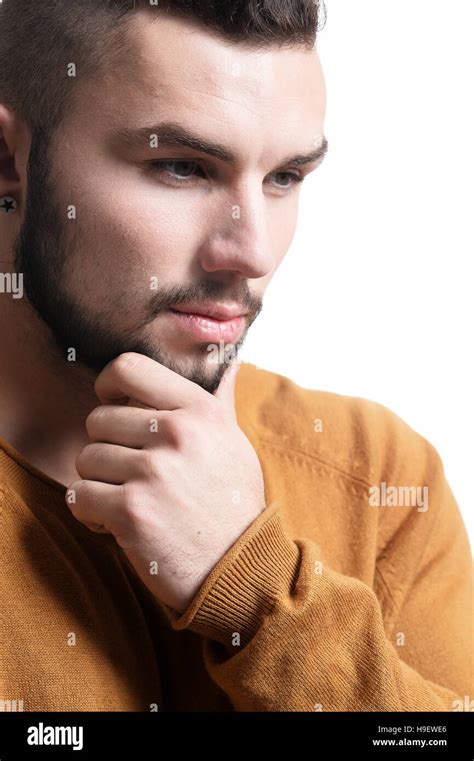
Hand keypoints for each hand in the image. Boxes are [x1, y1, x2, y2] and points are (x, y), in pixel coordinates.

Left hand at [65, 353, 265, 612]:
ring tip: (130, 500)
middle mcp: (177, 434)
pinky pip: (79, 496)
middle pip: (98, 420)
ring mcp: (153, 472)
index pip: (128, 368)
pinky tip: (116, 522)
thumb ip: (217, 398)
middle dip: (107, 450)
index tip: (114, 406)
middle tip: (131, 473)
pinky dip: (90, 512)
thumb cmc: (233, 503)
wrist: (242, 567)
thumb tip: (226, 356)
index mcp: (199, 410)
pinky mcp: (131, 511)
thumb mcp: (234, 441)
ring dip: (99, 483)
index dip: (109, 386)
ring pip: (86, 459)